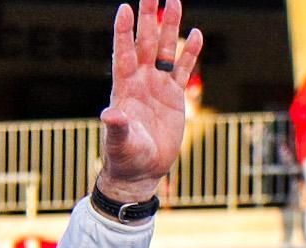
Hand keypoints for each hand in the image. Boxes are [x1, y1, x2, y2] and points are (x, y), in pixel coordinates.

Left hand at [96, 0, 202, 201]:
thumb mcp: (120, 142)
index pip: (123, 54)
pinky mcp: (174, 96)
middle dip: (148, 18)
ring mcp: (157, 87)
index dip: (123, 32)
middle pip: (144, 43)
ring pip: (164, 50)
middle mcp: (140, 82)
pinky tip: (195, 34)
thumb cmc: (125, 158)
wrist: (141, 172)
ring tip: (174, 1)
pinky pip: (182, 69)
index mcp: (124, 89)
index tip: (124, 8)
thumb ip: (117, 127)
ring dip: (169, 28)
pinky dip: (189, 53)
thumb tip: (110, 114)